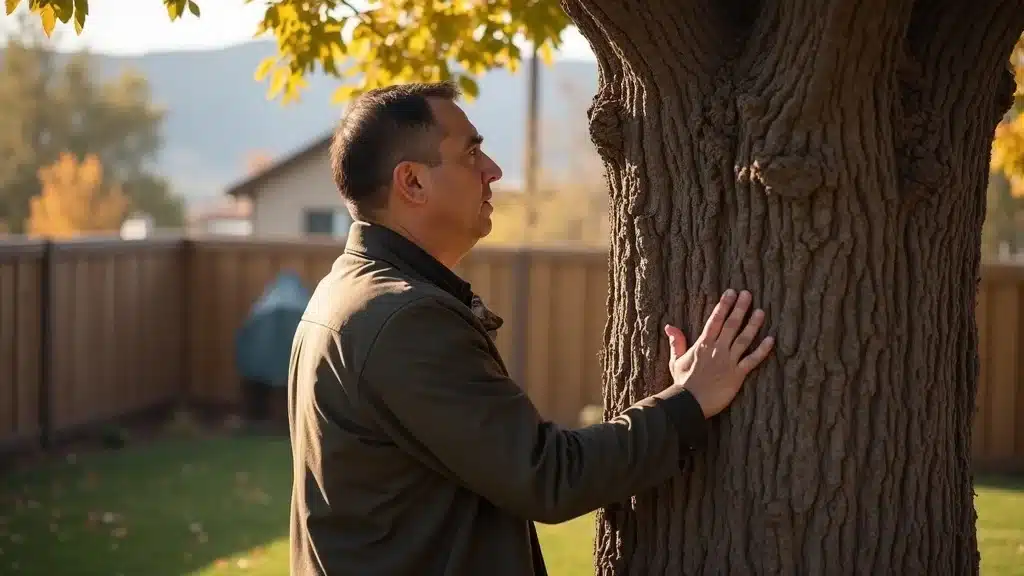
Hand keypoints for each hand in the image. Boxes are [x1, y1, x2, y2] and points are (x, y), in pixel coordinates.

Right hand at [663, 289, 773, 417]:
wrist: (689, 404)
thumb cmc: (682, 383)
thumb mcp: (675, 360)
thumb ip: (676, 342)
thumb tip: (670, 326)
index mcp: (702, 344)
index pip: (715, 320)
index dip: (724, 305)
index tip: (731, 292)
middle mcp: (717, 349)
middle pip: (731, 324)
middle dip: (740, 308)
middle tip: (748, 294)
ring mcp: (729, 361)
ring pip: (744, 338)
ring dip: (753, 324)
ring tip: (761, 311)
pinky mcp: (738, 375)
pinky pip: (752, 360)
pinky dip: (763, 350)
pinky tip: (771, 340)